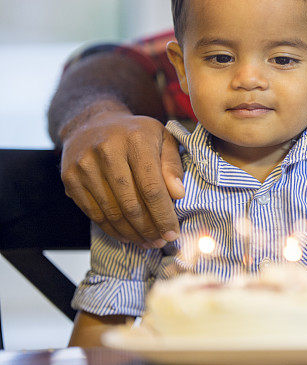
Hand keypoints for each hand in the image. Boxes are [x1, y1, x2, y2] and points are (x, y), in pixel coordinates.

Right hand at [60, 104, 183, 246]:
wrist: (93, 122)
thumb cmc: (136, 134)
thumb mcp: (162, 139)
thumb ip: (172, 165)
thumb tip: (178, 194)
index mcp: (136, 139)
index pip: (152, 187)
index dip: (163, 214)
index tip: (173, 232)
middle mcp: (107, 150)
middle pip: (131, 203)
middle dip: (148, 228)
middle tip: (161, 242)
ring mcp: (84, 165)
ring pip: (111, 212)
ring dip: (131, 233)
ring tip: (147, 242)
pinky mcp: (70, 178)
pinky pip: (93, 212)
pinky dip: (112, 229)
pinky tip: (126, 235)